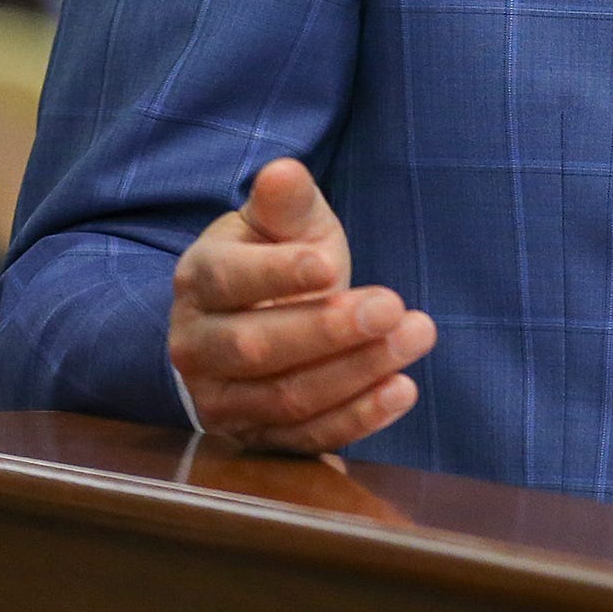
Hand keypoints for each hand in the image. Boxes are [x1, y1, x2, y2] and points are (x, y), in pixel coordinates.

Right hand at [170, 159, 434, 452]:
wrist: (257, 320)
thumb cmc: (274, 260)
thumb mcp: (281, 224)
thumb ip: (285, 203)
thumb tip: (283, 172)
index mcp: (198, 280)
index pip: (230, 280)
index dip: (278, 275)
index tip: (330, 265)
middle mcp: (196, 347)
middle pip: (258, 347)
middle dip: (330, 330)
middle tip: (393, 305)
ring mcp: (221, 400)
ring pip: (286, 397)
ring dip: (357, 372)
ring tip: (416, 336)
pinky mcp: (255, 439)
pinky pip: (306, 439)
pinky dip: (356, 418)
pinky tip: (402, 389)